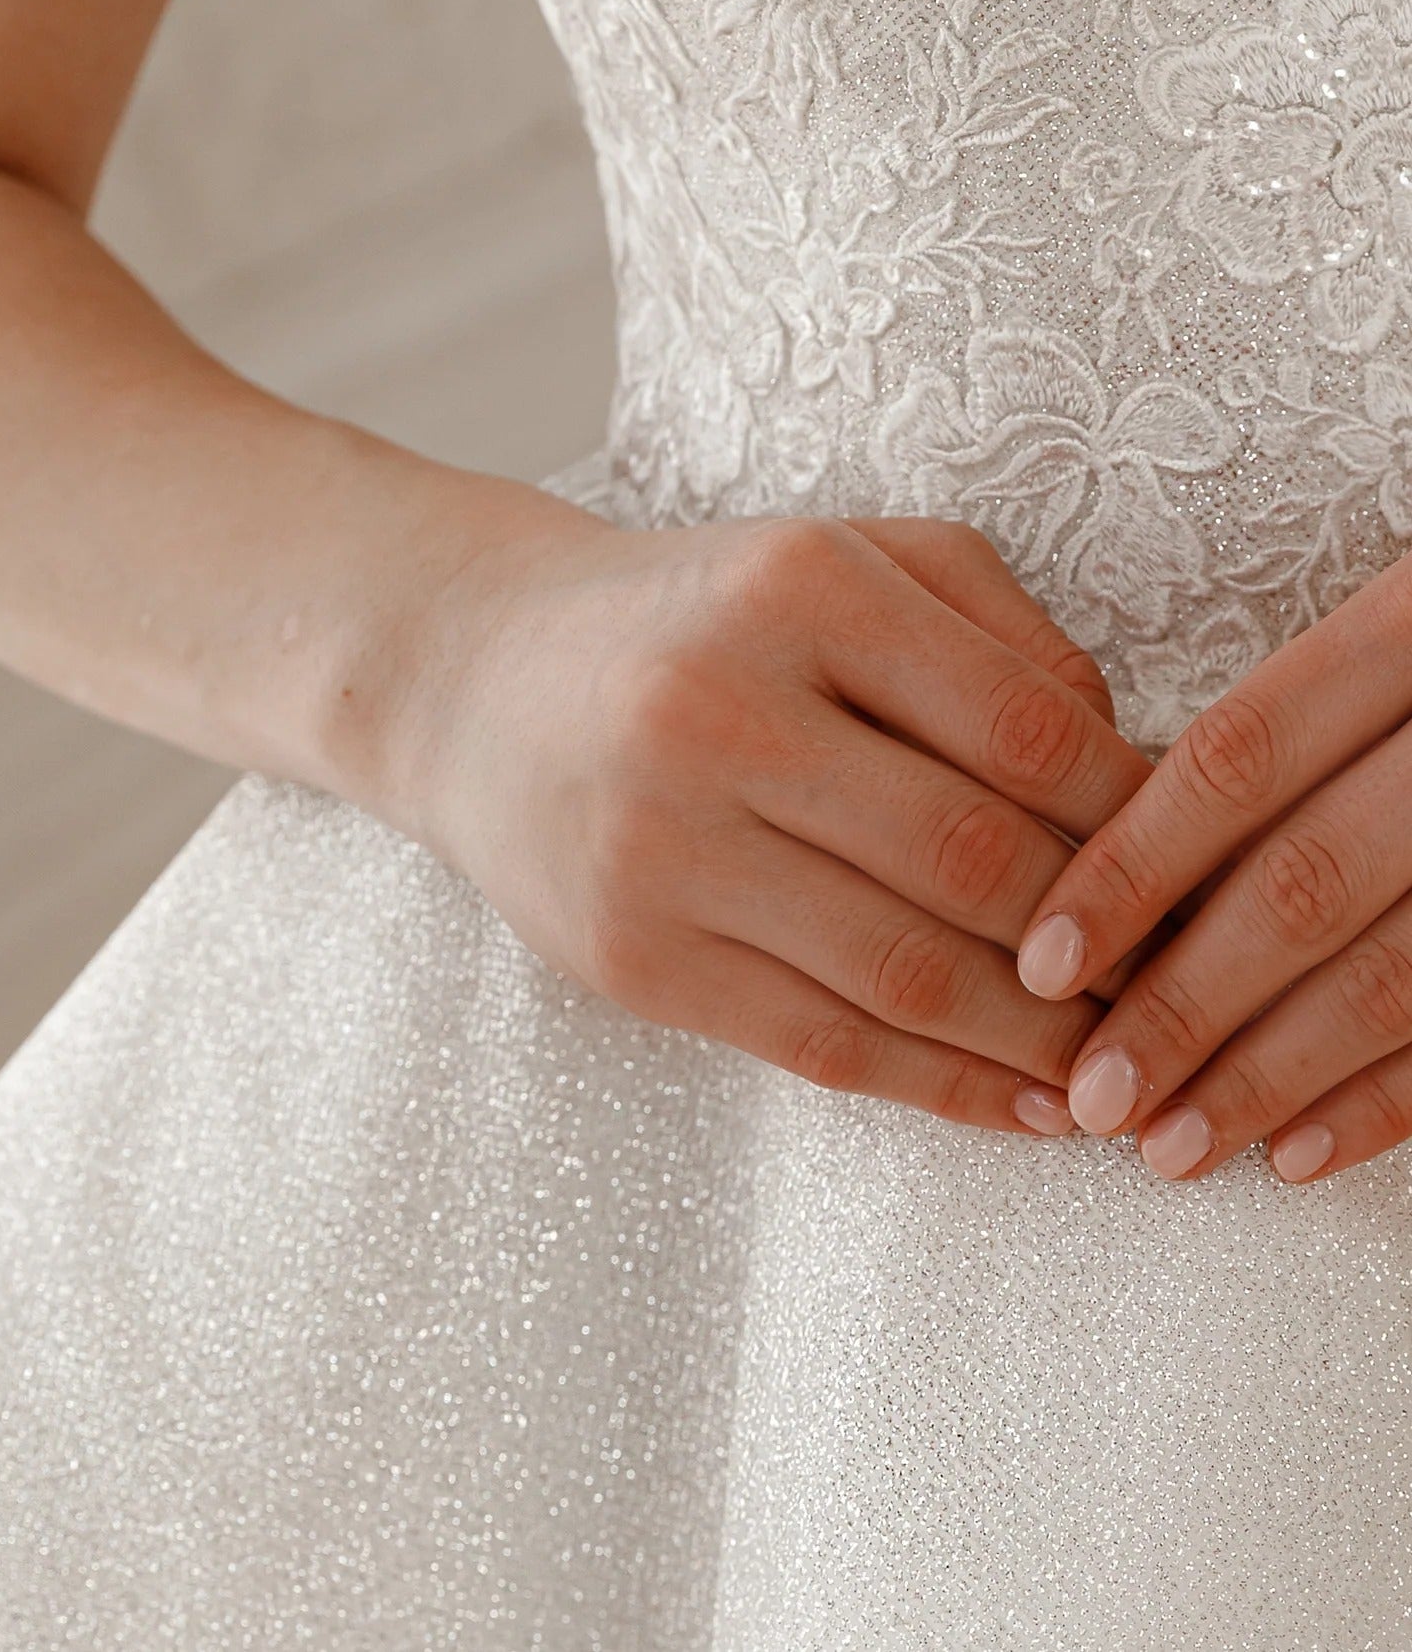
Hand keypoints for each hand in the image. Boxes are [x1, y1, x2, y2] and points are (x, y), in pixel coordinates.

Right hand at [387, 508, 1155, 1137]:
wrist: (479, 677)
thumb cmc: (704, 615)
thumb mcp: (847, 559)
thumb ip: (1000, 629)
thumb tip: (1129, 771)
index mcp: (799, 591)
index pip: (1023, 731)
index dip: (1133, 820)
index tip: (1189, 868)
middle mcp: (721, 710)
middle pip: (973, 860)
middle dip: (1100, 943)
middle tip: (1177, 983)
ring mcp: (663, 843)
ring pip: (904, 972)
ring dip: (1040, 1040)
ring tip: (1121, 1065)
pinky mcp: (630, 954)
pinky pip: (819, 1044)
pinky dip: (942, 1092)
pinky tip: (1022, 1108)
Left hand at [1015, 552, 1411, 1183]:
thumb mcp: (1383, 638)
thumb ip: (1276, 735)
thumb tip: (1107, 866)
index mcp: (1408, 631)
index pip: (1241, 758)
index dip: (1134, 865)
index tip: (1044, 962)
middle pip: (1306, 881)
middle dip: (1185, 1003)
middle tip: (1095, 1095)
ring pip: (1390, 974)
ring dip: (1269, 1075)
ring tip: (1170, 1148)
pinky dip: (1384, 1099)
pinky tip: (1296, 1151)